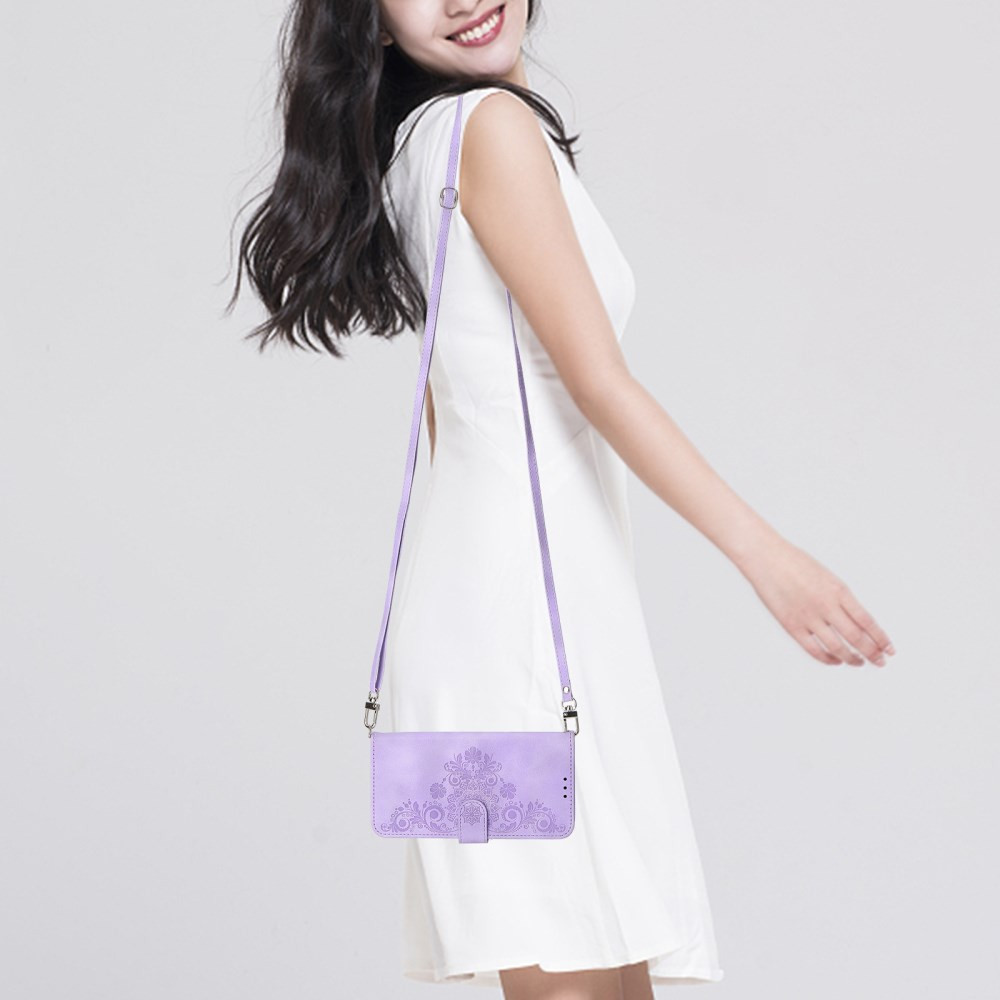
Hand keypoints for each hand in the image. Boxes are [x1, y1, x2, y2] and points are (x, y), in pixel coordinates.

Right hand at [738, 535, 895, 666]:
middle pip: (857, 637)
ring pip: (838, 648)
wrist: (766, 557)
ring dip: (852, 658)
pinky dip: (828, 659)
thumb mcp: (827, 576)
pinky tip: (835, 661)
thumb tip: (858, 623)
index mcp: (839, 590)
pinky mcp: (791, 625)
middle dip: (872, 653)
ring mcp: (808, 617)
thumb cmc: (795, 563)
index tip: (889, 649)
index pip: (867, 621)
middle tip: (881, 661)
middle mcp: (826, 605)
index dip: (881, 638)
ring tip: (859, 662)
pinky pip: (814, 650)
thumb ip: (842, 599)